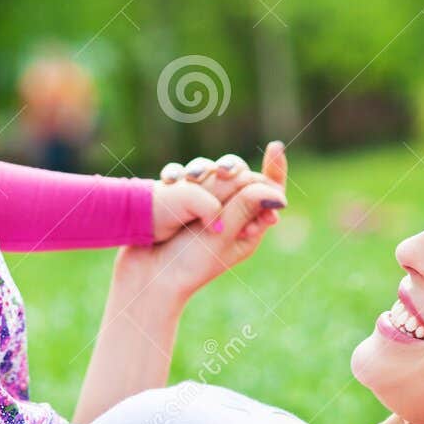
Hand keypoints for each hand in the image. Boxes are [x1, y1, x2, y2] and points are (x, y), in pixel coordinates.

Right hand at [123, 142, 287, 299]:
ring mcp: (202, 207)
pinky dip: (178, 174)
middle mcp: (228, 214)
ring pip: (210, 173)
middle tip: (222, 174)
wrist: (146, 277)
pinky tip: (170, 180)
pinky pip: (183, 177)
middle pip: (238, 177)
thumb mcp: (221, 236)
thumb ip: (245, 207)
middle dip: (229, 172)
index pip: (267, 193)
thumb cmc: (186, 263)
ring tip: (189, 179)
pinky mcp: (178, 202)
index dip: (273, 169)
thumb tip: (277, 193)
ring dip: (201, 171)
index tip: (274, 146)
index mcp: (248, 226)